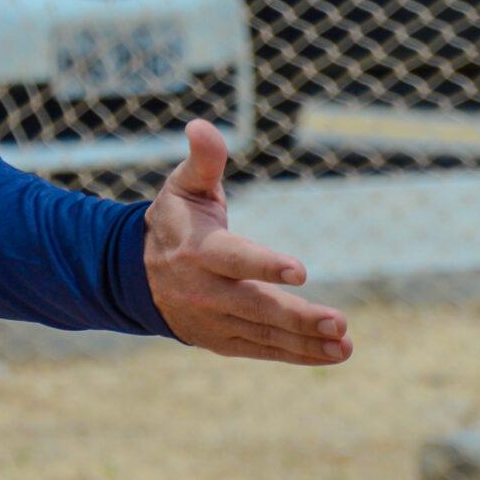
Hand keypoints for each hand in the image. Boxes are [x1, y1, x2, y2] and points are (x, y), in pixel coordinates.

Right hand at [143, 121, 349, 363]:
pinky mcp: (221, 340)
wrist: (136, 274)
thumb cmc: (176, 220)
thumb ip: (203, 160)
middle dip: (299, 317)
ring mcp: (213, 320)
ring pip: (264, 334)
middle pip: (256, 306)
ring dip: (306, 342)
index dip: (265, 265)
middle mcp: (205, 290)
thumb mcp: (183, 186)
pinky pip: (262, 349)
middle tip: (339, 323)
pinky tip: (331, 352)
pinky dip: (296, 353)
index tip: (300, 270)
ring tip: (343, 344)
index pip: (235, 259)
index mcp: (199, 250)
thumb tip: (201, 126)